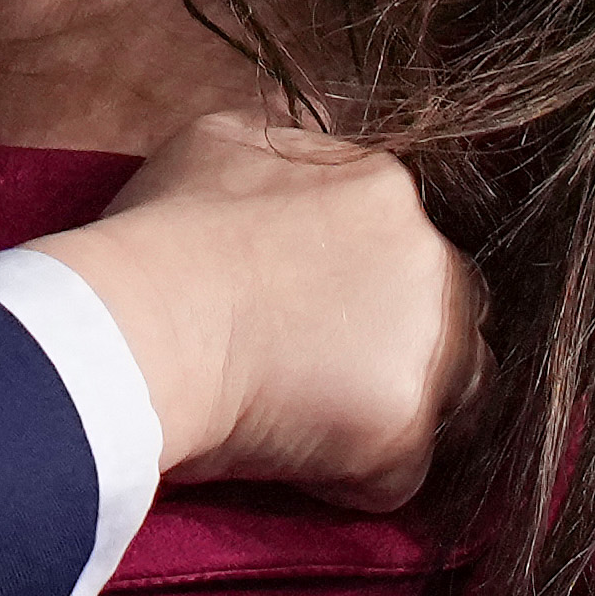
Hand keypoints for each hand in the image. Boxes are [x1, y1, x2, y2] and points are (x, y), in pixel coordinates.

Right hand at [49, 115, 476, 515]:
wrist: (139, 324)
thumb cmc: (163, 233)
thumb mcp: (222, 138)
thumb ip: (290, 133)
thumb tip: (316, 115)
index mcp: (389, 191)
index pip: (417, 243)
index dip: (369, 284)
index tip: (312, 311)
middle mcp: (430, 262)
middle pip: (454, 316)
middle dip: (406, 345)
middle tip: (320, 371)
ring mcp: (427, 350)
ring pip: (455, 396)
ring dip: (398, 409)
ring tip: (318, 420)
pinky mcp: (404, 432)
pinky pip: (403, 473)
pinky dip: (355, 480)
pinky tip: (292, 460)